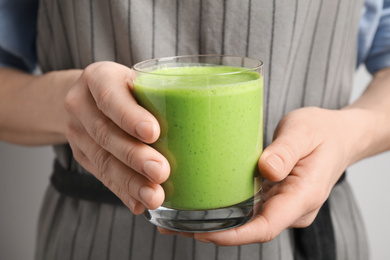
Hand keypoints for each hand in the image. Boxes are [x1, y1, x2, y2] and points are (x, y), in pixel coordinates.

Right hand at [64, 61, 169, 213]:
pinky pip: (102, 176)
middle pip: (106, 133)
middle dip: (134, 156)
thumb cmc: (126, 88)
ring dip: (130, 182)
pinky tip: (139, 204)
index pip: (109, 95)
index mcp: (98, 78)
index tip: (154, 133)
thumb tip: (207, 118)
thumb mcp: (138, 79)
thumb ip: (159, 92)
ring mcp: (77, 133)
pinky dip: (123, 192)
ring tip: (153, 196)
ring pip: (103, 160)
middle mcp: (81, 105)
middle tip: (161, 171)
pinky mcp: (81, 155)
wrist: (87, 99)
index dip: (129, 116)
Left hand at [159, 107, 356, 244]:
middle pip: (248, 230)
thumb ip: (286, 151)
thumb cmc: (323, 132)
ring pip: (244, 222)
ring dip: (211, 224)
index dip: (231, 235)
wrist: (338, 136)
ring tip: (174, 219)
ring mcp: (281, 204)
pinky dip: (222, 210)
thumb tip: (267, 170)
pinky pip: (246, 209)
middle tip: (171, 226)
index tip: (200, 232)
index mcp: (302, 197)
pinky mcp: (273, 196)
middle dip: (210, 232)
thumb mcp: (305, 133)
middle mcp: (290, 208)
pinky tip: (198, 203)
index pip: (264, 228)